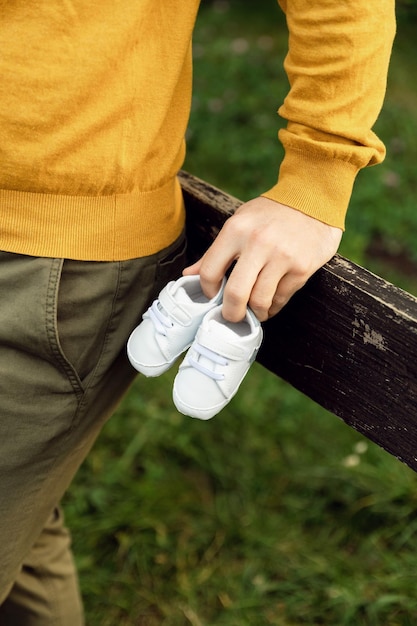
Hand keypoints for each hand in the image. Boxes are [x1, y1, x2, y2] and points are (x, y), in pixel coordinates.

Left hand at [183, 196, 342, 321]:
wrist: (313, 200)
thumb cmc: (271, 213)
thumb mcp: (239, 222)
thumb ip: (215, 251)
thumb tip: (188, 275)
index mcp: (236, 230)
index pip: (209, 271)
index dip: (208, 291)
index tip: (213, 296)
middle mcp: (258, 243)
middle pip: (235, 294)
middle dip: (231, 313)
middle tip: (232, 316)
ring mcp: (282, 257)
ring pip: (260, 301)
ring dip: (255, 312)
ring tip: (254, 310)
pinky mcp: (302, 268)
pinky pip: (281, 299)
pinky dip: (273, 307)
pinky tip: (271, 303)